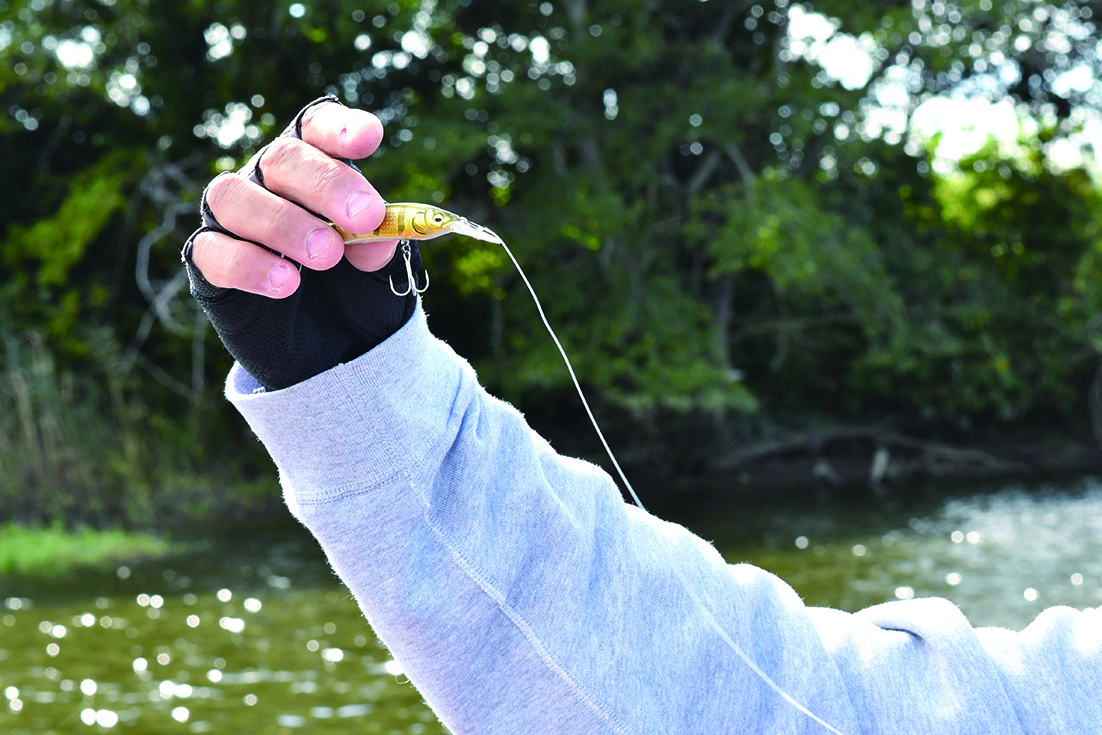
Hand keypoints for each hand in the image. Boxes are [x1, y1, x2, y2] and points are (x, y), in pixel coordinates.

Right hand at [182, 95, 421, 389]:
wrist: (334, 350)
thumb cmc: (357, 291)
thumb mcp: (380, 271)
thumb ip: (380, 245)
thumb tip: (379, 231)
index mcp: (315, 168)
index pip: (316, 129)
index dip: (339, 129)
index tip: (370, 139)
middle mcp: (267, 183)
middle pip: (280, 158)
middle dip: (326, 184)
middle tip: (363, 217)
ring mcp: (232, 221)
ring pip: (233, 196)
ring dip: (284, 223)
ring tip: (326, 256)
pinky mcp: (209, 264)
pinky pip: (212, 252)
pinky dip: (249, 264)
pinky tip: (286, 283)